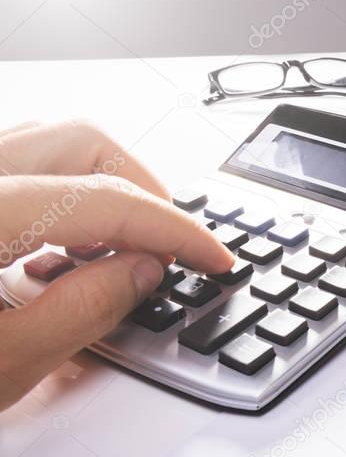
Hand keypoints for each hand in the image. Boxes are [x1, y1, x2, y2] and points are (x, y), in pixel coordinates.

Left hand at [0, 120, 233, 410]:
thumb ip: (80, 314)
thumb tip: (141, 272)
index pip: (105, 199)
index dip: (175, 231)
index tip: (212, 258)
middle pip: (83, 144)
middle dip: (145, 193)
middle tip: (171, 251)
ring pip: (52, 143)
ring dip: (105, 189)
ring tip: (125, 249)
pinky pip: (21, 165)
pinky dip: (62, 193)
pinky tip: (65, 248)